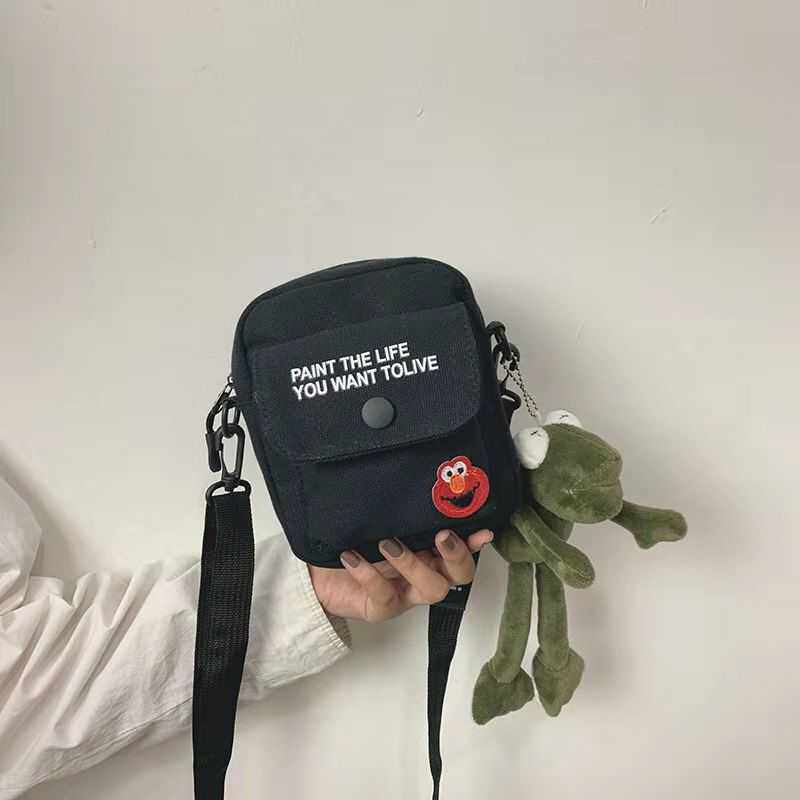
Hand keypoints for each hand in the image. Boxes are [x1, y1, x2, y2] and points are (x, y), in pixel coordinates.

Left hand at [308, 529, 492, 621]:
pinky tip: (352, 556)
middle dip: (457, 555)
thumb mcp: (377, 521)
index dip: (475, 542)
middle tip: (442, 536)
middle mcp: (424, 573)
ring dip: (413, 564)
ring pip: (431, 589)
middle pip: (460, 575)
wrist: (318, 570)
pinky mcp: (382, 609)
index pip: (462, 548)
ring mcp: (405, 593)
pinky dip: (368, 573)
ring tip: (387, 544)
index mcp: (430, 551)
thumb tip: (417, 483)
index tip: (482, 530)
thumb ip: (400, 512)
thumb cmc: (352, 540)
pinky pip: (384, 596)